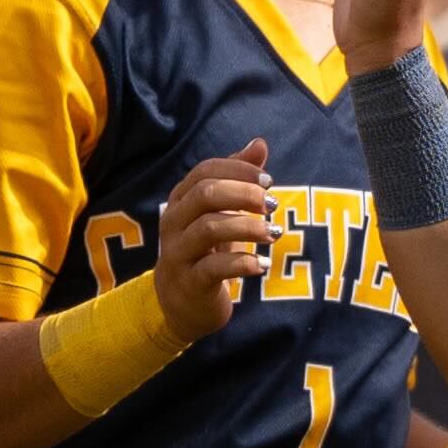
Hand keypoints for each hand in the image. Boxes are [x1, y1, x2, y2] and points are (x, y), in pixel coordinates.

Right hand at [155, 140, 275, 339]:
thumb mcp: (221, 213)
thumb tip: (259, 144)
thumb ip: (238, 178)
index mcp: (181, 200)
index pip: (205, 171)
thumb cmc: (205, 250)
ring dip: (248, 228)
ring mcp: (178, 253)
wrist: (180, 303)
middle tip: (273, 204)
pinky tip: (262, 265)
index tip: (269, 181)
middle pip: (205, 194)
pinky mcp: (189, 282)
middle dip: (243, 194)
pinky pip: (214, 268)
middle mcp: (173, 222)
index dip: (238, 171)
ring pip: (209, 229)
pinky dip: (242, 264)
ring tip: (274, 234)